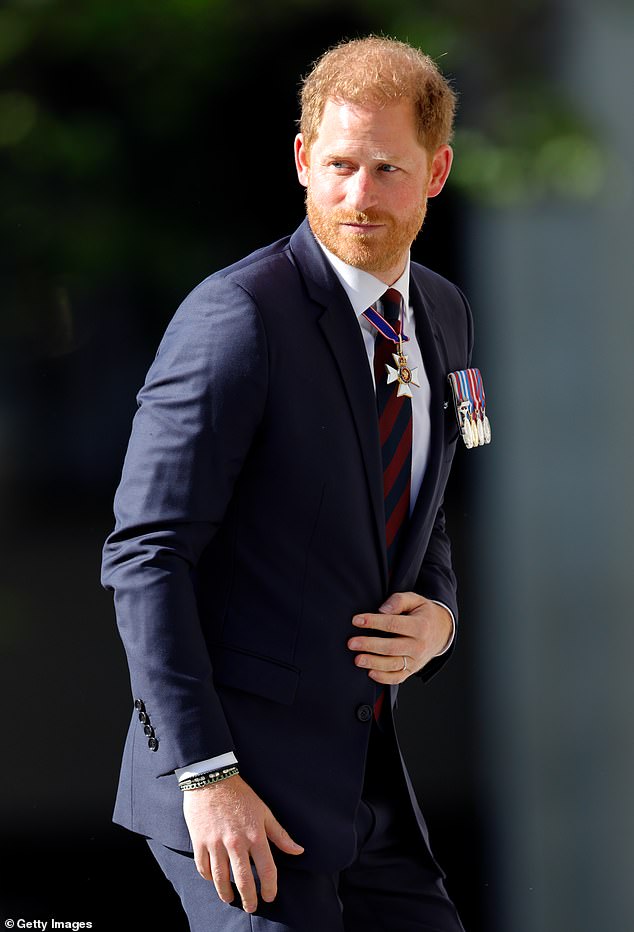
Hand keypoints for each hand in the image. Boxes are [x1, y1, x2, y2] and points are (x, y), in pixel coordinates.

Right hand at [182, 774, 303, 912]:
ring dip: (226, 893)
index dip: (270, 888)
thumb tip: (298, 851)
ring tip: (231, 899)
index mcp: (255, 835)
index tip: (269, 897)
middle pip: (244, 880)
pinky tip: (214, 881)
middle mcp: (236, 842)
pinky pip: (204, 868)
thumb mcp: (264, 812)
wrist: (212, 779)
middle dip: (249, 899)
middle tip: (251, 907)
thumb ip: (280, 835)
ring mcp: (216, 843)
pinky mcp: (200, 842)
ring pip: (221, 879)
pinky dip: (209, 878)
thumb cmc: (241, 795)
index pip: (267, 870)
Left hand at [347, 591, 452, 682]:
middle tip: (352, 643)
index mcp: (420, 626)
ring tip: (357, 659)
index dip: (374, 622)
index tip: (357, 620)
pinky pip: (398, 678)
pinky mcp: (412, 670)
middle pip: (391, 647)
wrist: (442, 631)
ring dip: (374, 663)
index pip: (393, 624)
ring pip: (393, 665)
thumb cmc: (423, 613)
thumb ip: (399, 600)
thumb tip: (382, 610)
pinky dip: (384, 678)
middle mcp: (419, 645)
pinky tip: (370, 672)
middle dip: (370, 645)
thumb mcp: (416, 600)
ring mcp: (416, 660)